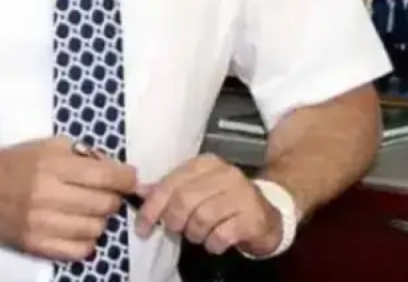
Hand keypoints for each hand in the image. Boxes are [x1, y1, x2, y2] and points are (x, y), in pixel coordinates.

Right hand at [0, 137, 137, 261]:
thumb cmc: (17, 162)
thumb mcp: (50, 146)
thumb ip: (84, 156)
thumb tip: (117, 171)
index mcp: (53, 166)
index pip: (106, 177)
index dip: (126, 178)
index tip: (130, 178)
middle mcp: (48, 195)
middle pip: (105, 204)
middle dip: (114, 198)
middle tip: (106, 193)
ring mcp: (42, 224)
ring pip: (96, 228)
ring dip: (100, 219)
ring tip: (89, 210)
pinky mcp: (36, 245)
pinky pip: (79, 251)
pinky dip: (87, 240)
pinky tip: (79, 228)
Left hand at [135, 153, 281, 256]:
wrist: (268, 215)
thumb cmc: (225, 203)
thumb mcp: (197, 190)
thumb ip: (169, 189)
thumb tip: (139, 190)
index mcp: (206, 163)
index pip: (170, 183)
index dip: (152, 208)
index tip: (142, 227)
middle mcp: (226, 173)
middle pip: (184, 200)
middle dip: (175, 222)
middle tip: (178, 231)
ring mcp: (242, 194)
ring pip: (201, 219)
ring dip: (195, 235)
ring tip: (201, 235)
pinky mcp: (253, 217)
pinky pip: (221, 235)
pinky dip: (213, 244)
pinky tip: (216, 242)